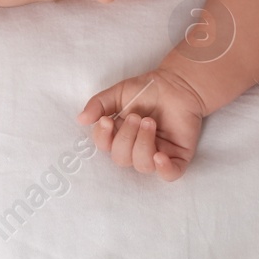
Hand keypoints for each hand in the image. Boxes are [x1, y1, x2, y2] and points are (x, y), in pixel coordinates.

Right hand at [77, 69, 205, 180]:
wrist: (178, 84)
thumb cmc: (148, 89)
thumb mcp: (118, 93)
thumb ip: (99, 104)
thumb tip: (80, 119)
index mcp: (119, 135)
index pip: (105, 147)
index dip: (103, 138)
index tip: (107, 120)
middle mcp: (136, 148)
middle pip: (121, 159)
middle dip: (126, 137)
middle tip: (137, 116)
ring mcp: (157, 154)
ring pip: (142, 166)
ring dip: (143, 144)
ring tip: (150, 122)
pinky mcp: (177, 157)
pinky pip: (170, 175)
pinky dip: (164, 169)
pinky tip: (160, 156)